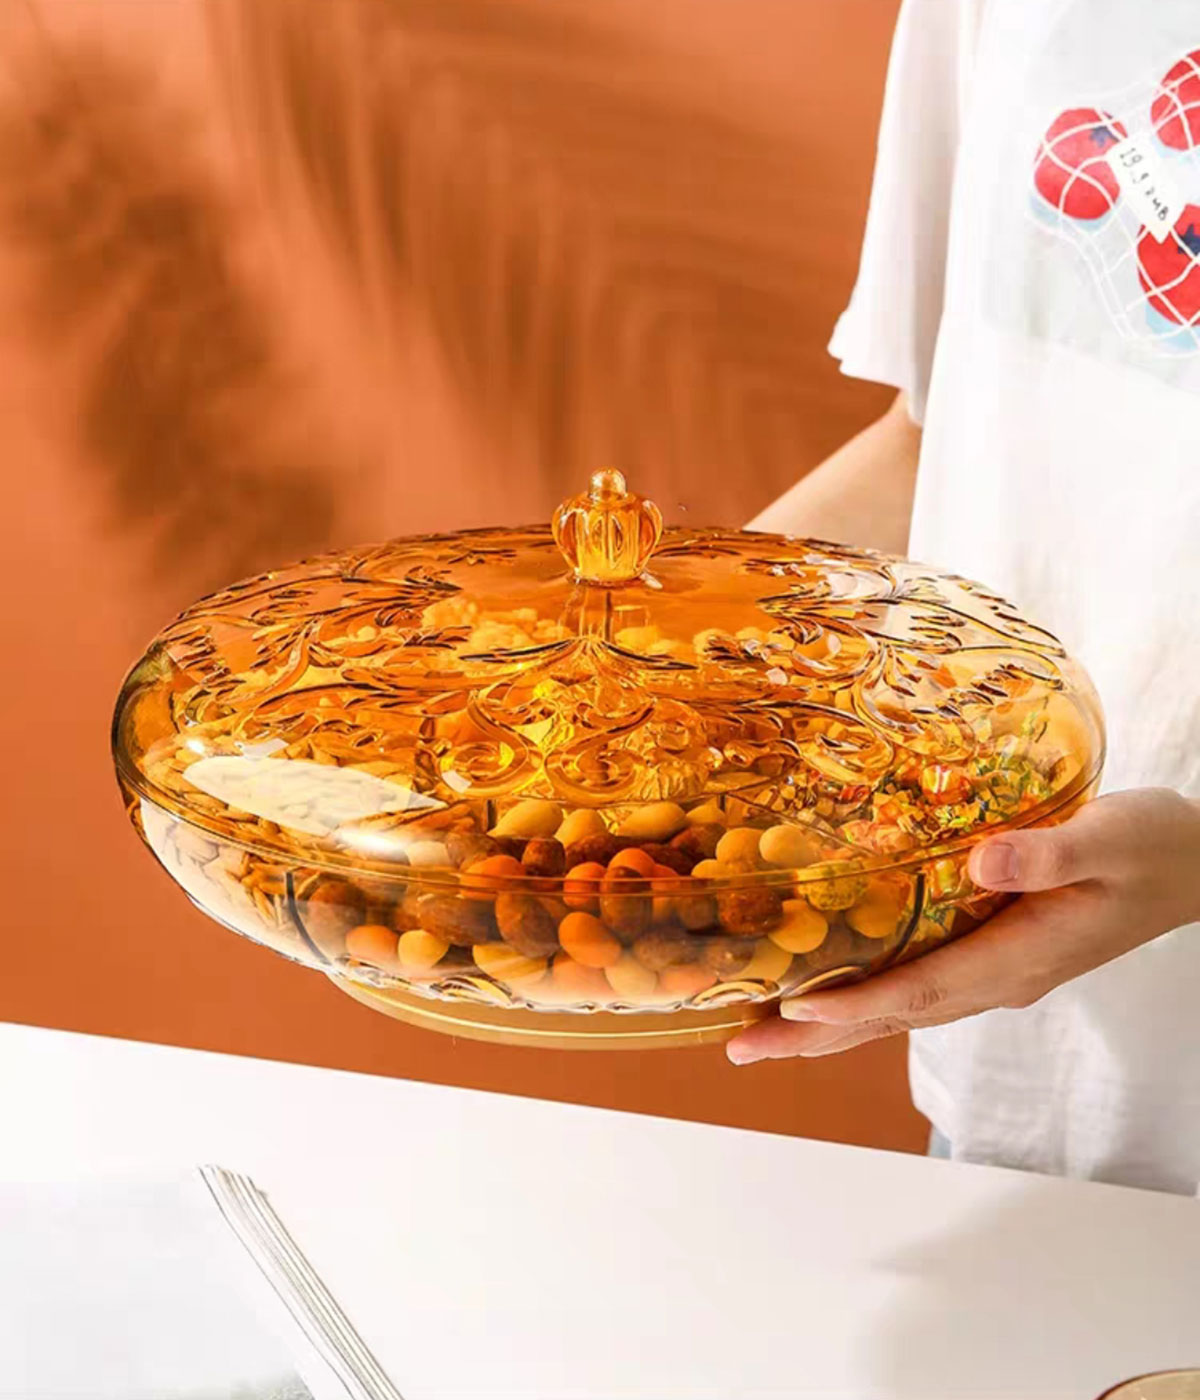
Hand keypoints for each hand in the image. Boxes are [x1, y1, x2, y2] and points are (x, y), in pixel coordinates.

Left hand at [726, 788, 1199, 1065]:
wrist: (1190, 869)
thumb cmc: (1153, 847)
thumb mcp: (1112, 838)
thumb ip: (1052, 851)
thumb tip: (981, 862)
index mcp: (1019, 958)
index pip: (921, 990)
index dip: (854, 1003)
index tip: (791, 1007)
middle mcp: (997, 979)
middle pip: (891, 1016)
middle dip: (813, 1035)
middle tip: (739, 1046)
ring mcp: (994, 974)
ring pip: (897, 1008)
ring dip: (827, 1026)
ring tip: (759, 1031)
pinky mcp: (992, 955)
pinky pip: (914, 986)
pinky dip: (862, 997)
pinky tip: (825, 990)